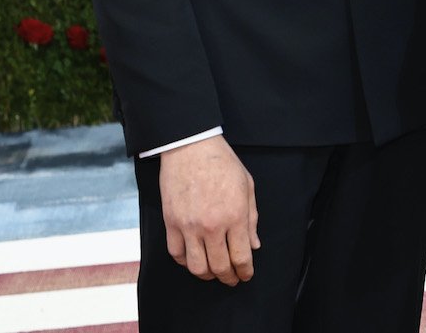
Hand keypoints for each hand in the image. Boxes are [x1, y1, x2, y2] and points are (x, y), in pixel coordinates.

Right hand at [159, 135, 258, 285]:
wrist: (191, 147)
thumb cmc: (222, 163)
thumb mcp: (247, 186)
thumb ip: (252, 218)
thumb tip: (254, 245)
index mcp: (235, 216)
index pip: (241, 256)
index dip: (245, 271)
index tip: (246, 275)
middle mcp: (212, 225)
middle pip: (219, 266)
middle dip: (228, 278)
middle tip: (231, 279)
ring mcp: (189, 226)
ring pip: (196, 266)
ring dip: (206, 275)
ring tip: (212, 273)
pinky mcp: (171, 223)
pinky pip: (176, 253)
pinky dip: (185, 262)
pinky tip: (193, 259)